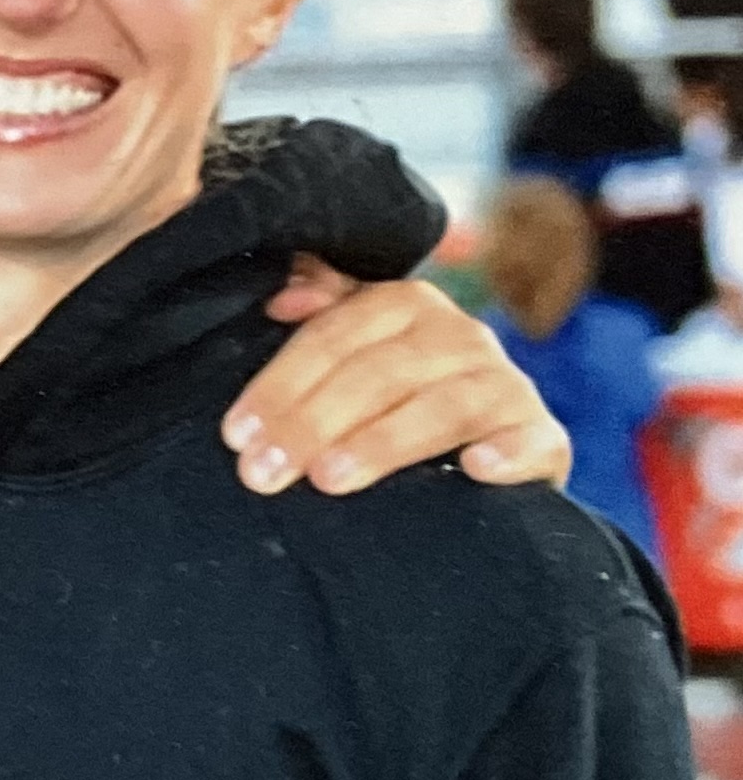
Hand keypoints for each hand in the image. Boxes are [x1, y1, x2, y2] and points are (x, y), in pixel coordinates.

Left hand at [221, 257, 572, 495]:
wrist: (480, 460)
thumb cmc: (390, 405)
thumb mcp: (349, 357)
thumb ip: (317, 318)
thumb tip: (278, 299)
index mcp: (403, 306)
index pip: (332, 337)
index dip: (280, 384)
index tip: (236, 435)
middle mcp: (459, 335)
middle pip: (377, 373)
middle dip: (311, 423)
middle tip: (262, 472)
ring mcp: (506, 384)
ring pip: (442, 406)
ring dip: (382, 443)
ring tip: (329, 480)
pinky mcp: (543, 437)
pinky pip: (531, 439)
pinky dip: (507, 452)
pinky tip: (476, 470)